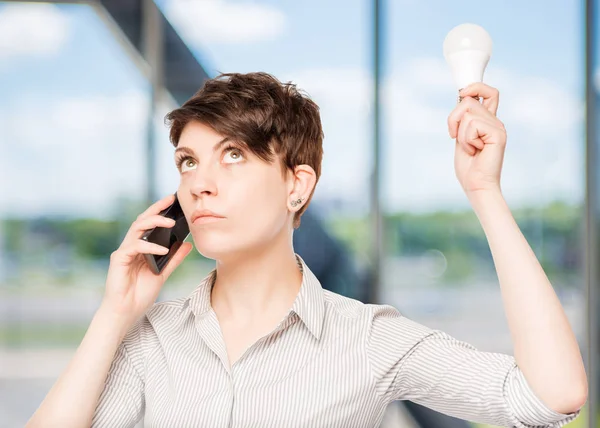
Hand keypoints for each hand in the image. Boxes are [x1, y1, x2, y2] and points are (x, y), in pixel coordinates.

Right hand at [101, 193, 192, 325]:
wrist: (126, 312)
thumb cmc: (140, 294)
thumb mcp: (163, 273)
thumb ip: (174, 259)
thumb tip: (188, 244)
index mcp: (141, 248)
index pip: (149, 224)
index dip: (159, 211)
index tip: (173, 201)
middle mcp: (131, 246)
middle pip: (142, 220)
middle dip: (156, 208)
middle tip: (170, 200)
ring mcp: (124, 252)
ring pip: (137, 229)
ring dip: (154, 222)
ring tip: (171, 223)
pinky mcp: (119, 259)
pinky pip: (135, 246)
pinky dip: (150, 246)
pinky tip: (162, 249)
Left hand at [447, 83, 506, 197]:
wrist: (476, 185)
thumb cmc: (468, 166)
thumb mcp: (460, 137)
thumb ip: (462, 119)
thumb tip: (461, 97)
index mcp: (487, 121)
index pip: (488, 93)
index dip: (476, 86)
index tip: (462, 93)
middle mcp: (495, 121)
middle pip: (468, 101)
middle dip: (454, 119)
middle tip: (456, 137)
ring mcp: (498, 127)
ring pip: (468, 113)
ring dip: (461, 134)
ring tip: (470, 148)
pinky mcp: (498, 133)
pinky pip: (472, 125)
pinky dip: (466, 139)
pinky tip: (475, 151)